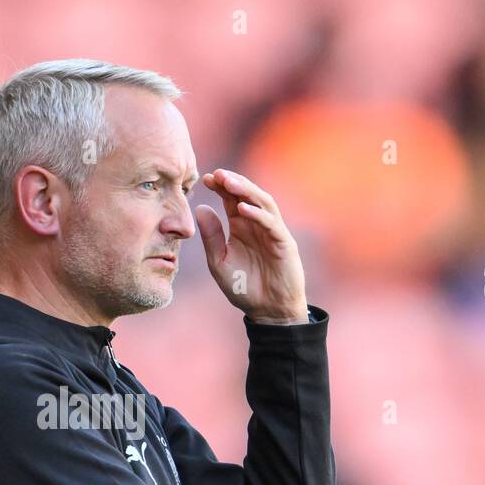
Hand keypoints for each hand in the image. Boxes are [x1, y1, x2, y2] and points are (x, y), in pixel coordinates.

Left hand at [196, 168, 307, 322]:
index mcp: (240, 227)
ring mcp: (272, 232)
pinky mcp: (284, 243)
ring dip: (246, 191)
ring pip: (262, 203)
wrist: (267, 310)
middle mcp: (256, 225)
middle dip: (232, 182)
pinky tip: (242, 209)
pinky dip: (258, 214)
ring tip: (229, 182)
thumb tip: (201, 208)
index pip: (230, 199)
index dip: (220, 187)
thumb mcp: (219, 262)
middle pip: (246, 195)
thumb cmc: (243, 287)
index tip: (205, 179)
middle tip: (216, 174)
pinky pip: (271, 224)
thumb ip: (211, 237)